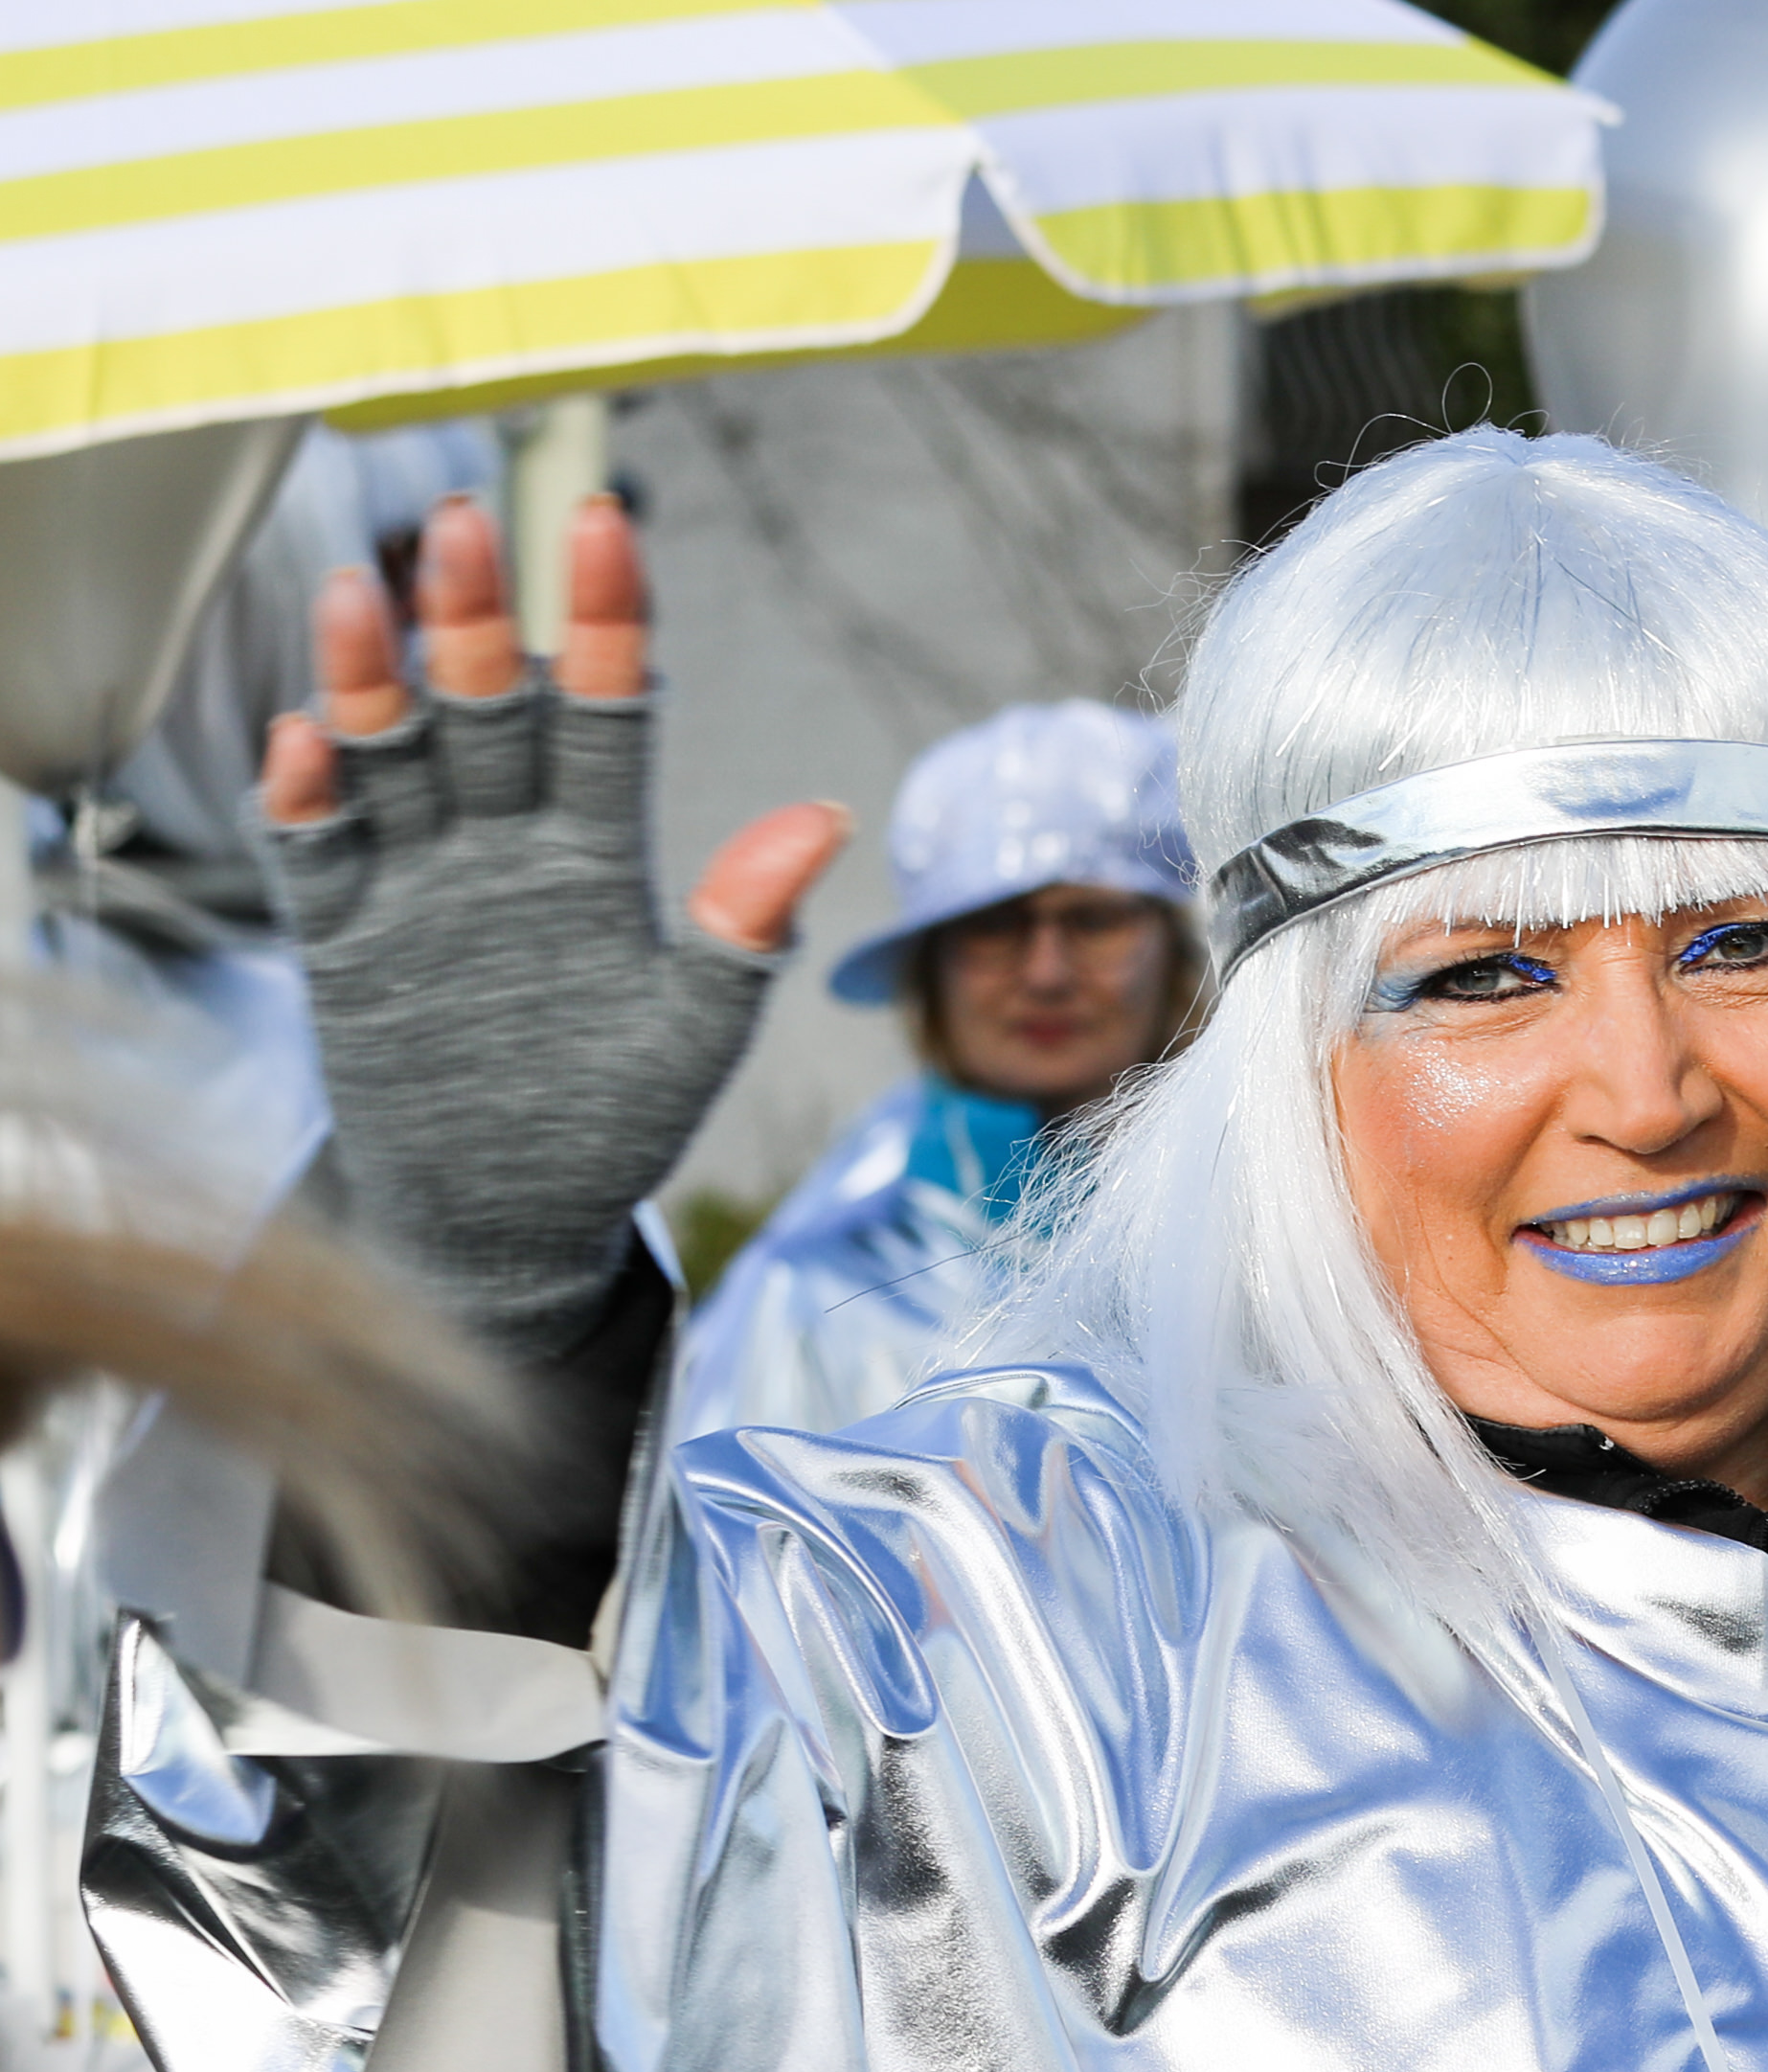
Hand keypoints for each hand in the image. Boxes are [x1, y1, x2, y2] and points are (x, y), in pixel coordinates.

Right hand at [258, 494, 847, 1360]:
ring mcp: (417, 882)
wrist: (511, 1214)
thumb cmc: (615, 1121)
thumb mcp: (693, 1030)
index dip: (605, 621)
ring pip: (390, 754)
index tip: (607, 527)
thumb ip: (744, 927)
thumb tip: (825, 819)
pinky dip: (308, 800)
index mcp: (594, 851)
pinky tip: (306, 743)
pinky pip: (317, 853)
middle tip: (465, 523)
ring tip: (357, 595)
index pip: (602, 710)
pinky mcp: (345, 938)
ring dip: (371, 679)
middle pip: (484, 708)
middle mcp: (501, 844)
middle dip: (470, 620)